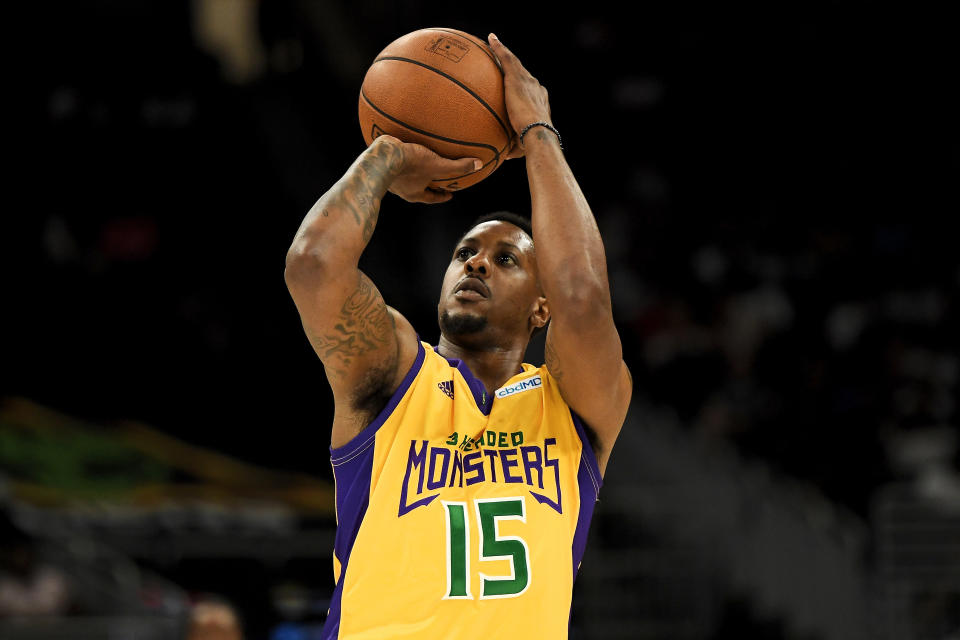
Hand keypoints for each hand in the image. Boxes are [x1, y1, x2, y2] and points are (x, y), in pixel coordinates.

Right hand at [378, 136, 481, 202]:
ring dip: (414, 168)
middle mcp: (401, 188)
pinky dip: (401, 154)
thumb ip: (458, 167)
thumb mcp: (438, 166)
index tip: (449, 194)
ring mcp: (390, 177)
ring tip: (420, 157)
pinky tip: (403, 141)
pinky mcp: (381, 163)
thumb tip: (479, 165)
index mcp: (414, 193)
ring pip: (406, 174)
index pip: (431, 198)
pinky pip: (395, 159)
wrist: (379, 157)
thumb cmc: (409, 166)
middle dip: (428, 181)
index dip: (441, 196)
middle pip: (419, 186)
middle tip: (436, 176)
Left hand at [487, 34, 551, 158]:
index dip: (523, 87)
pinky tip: (490, 39)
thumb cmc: (531, 144)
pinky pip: (506, 58)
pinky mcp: (517, 77)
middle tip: (503, 64)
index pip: (529, 90)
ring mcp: (527, 80)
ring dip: (504, 53)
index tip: (515, 87)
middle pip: (522, 74)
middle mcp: (536, 87)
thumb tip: (502, 156)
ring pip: (514, 62)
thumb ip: (511, 146)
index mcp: (540, 101)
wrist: (537, 133)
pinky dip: (499, 48)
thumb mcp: (520, 145)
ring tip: (493, 43)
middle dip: (514, 69)